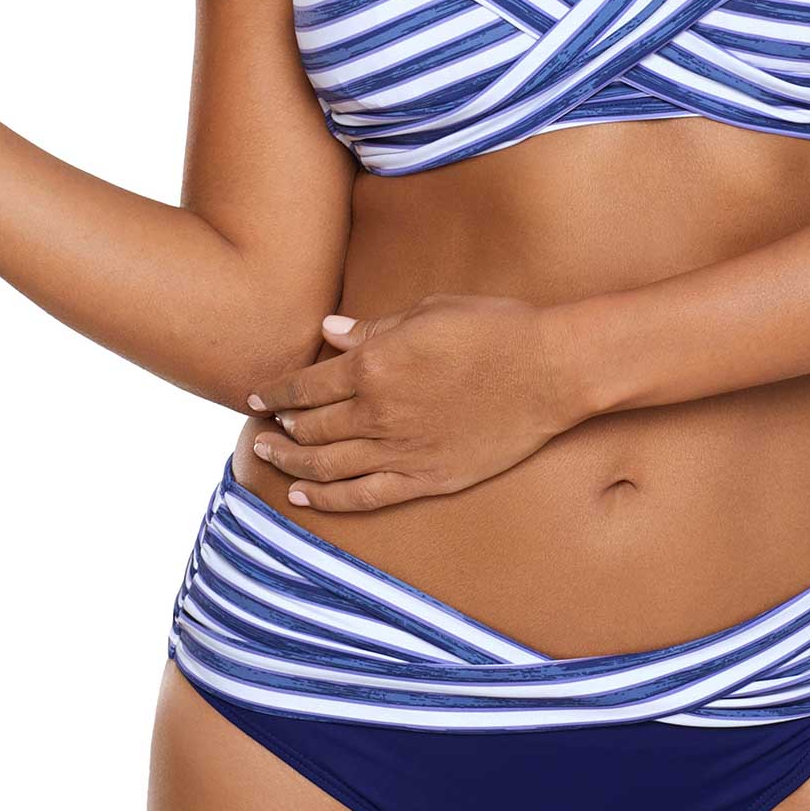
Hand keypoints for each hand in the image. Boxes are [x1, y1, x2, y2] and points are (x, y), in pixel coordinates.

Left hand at [246, 293, 587, 510]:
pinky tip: (304, 495)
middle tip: (263, 430)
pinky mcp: (427, 478)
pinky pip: (364, 496)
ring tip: (270, 459)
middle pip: (309, 428)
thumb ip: (372, 329)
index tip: (258, 396)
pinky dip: (327, 499)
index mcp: (373, 366)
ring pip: (326, 465)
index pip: (304, 386)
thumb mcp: (427, 311)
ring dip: (291, 462)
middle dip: (278, 429)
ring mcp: (401, 451)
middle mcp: (377, 413)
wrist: (551, 370)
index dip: (275, 392)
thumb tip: (328, 334)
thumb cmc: (494, 328)